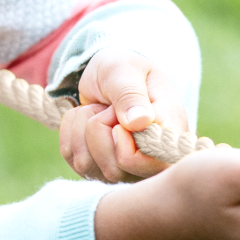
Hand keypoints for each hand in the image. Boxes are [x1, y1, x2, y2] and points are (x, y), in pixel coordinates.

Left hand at [58, 48, 190, 182]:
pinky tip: (86, 119)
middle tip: (107, 108)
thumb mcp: (125, 70)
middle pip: (114, 170)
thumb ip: (130, 93)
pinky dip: (70, 133)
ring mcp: (125, 169)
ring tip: (98, 110)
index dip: (125, 146)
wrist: (106, 76)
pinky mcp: (99, 169)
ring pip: (87, 166)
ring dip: (81, 129)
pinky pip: (72, 159)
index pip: (152, 165)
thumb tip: (139, 122)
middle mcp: (151, 160)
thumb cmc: (123, 70)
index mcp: (169, 135)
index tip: (116, 118)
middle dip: (97, 131)